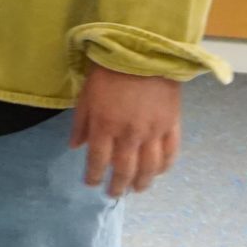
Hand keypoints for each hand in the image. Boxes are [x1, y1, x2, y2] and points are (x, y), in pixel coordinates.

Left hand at [70, 66, 181, 198]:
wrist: (143, 53)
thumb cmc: (108, 73)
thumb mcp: (86, 96)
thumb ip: (81, 124)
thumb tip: (75, 148)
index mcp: (105, 127)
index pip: (98, 161)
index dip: (94, 176)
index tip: (91, 184)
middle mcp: (129, 135)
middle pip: (124, 170)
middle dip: (117, 185)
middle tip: (113, 193)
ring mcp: (153, 132)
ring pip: (149, 167)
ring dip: (142, 183)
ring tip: (136, 189)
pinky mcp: (171, 125)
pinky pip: (170, 153)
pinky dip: (164, 167)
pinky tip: (157, 172)